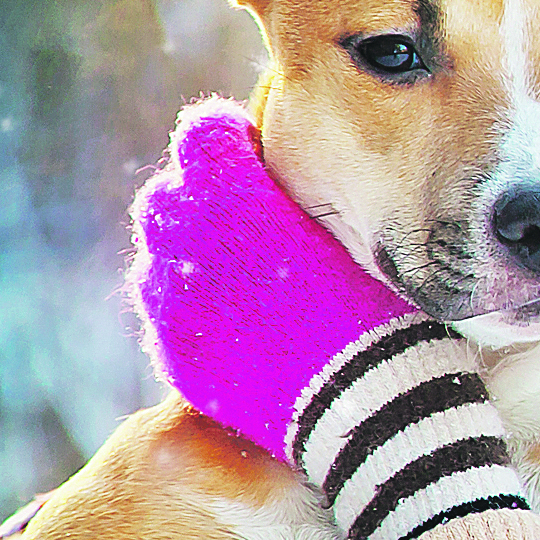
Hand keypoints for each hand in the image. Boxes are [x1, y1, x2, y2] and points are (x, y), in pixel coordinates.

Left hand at [131, 99, 419, 459]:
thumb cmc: (378, 312)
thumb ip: (303, 200)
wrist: (365, 406)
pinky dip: (193, 311)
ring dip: (193, 256)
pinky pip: (167, 315)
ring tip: (241, 278)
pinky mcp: (174, 354)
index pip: (204, 133)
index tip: (254, 155)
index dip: (232, 139)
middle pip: (172, 192)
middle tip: (251, 221)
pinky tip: (236, 324)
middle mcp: (184, 241)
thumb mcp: (351, 234)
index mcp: (232, 194)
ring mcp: (170, 302)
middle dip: (206, 198)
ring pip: (161, 256)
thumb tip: (291, 183)